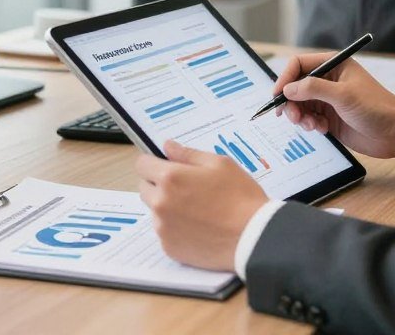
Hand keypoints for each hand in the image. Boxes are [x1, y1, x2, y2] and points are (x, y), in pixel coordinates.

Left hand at [136, 140, 267, 270]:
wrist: (252, 237)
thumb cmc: (239, 196)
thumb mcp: (219, 163)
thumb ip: (188, 154)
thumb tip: (167, 146)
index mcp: (170, 178)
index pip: (142, 164)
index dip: (153, 162)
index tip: (165, 165)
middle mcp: (161, 203)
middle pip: (145, 188)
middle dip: (159, 184)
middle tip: (185, 187)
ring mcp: (163, 228)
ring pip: (154, 210)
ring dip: (166, 206)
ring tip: (195, 208)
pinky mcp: (170, 248)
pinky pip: (164, 231)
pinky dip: (175, 227)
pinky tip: (197, 226)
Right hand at [272, 54, 394, 160]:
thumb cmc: (376, 107)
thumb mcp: (343, 95)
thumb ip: (313, 89)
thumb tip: (288, 88)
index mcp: (333, 65)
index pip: (299, 64)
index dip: (285, 78)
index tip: (278, 95)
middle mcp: (328, 80)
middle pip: (296, 86)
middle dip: (291, 101)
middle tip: (291, 116)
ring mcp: (328, 99)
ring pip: (300, 104)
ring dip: (300, 115)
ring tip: (311, 125)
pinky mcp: (329, 117)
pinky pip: (309, 118)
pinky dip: (310, 124)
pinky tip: (322, 129)